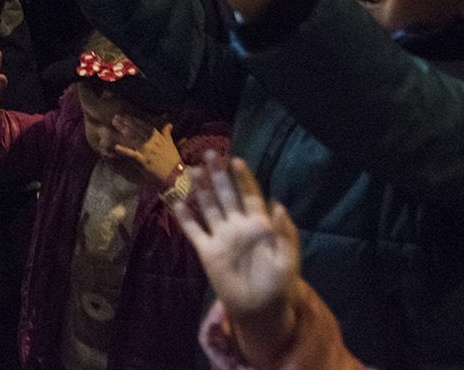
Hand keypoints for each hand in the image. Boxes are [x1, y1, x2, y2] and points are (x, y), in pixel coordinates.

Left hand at [111, 117, 180, 185]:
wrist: (176, 175)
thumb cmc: (173, 160)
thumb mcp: (171, 144)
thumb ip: (167, 133)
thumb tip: (169, 123)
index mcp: (158, 138)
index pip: (145, 126)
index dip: (135, 121)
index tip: (126, 116)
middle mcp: (152, 143)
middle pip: (137, 130)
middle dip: (127, 123)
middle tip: (116, 117)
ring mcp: (147, 151)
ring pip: (134, 138)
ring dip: (125, 131)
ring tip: (116, 125)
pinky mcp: (144, 161)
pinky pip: (133, 155)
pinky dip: (125, 151)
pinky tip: (116, 147)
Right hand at [172, 154, 300, 360]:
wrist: (260, 309)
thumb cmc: (279, 284)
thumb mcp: (288, 259)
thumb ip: (285, 233)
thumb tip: (279, 205)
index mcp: (258, 225)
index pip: (250, 195)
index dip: (243, 178)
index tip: (236, 160)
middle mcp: (237, 226)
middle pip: (226, 196)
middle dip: (219, 175)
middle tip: (210, 154)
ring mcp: (221, 237)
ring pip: (208, 207)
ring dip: (201, 189)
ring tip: (193, 170)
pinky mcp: (207, 251)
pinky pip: (193, 231)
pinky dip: (184, 217)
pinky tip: (176, 202)